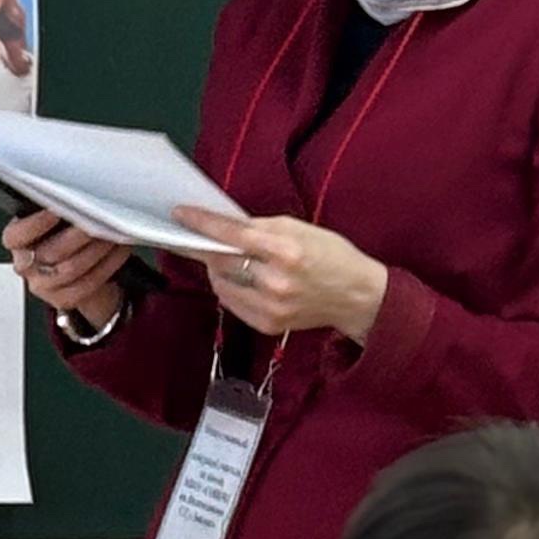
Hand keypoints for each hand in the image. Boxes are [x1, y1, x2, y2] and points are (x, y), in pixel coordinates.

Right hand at [0, 205, 131, 333]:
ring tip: (112, 232)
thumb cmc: (60, 238)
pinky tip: (117, 251)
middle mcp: (26, 265)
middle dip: (78, 234)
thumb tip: (74, 193)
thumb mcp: (52, 220)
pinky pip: (87, 284)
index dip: (35, 224)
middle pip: (49, 252)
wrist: (74, 272)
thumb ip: (56, 209)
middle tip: (97, 218)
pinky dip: (107, 265)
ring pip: (71, 268)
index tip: (55, 211)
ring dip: (96, 248)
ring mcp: (43, 285)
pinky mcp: (63, 299)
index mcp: (17, 242)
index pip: (15, 236)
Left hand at [175, 207, 388, 341]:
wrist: (357, 297)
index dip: (203, 222)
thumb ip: (260, 227)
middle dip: (206, 246)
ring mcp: (270, 308)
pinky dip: (229, 287)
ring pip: (221, 283)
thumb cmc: (332, 256)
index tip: (181, 213)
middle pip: (221, 260)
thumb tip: (224, 224)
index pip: (233, 234)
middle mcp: (276, 283)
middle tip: (197, 236)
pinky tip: (242, 278)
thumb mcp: (301, 229)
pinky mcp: (267, 325)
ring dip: (218, 268)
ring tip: (230, 258)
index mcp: (287, 252)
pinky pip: (231, 303)